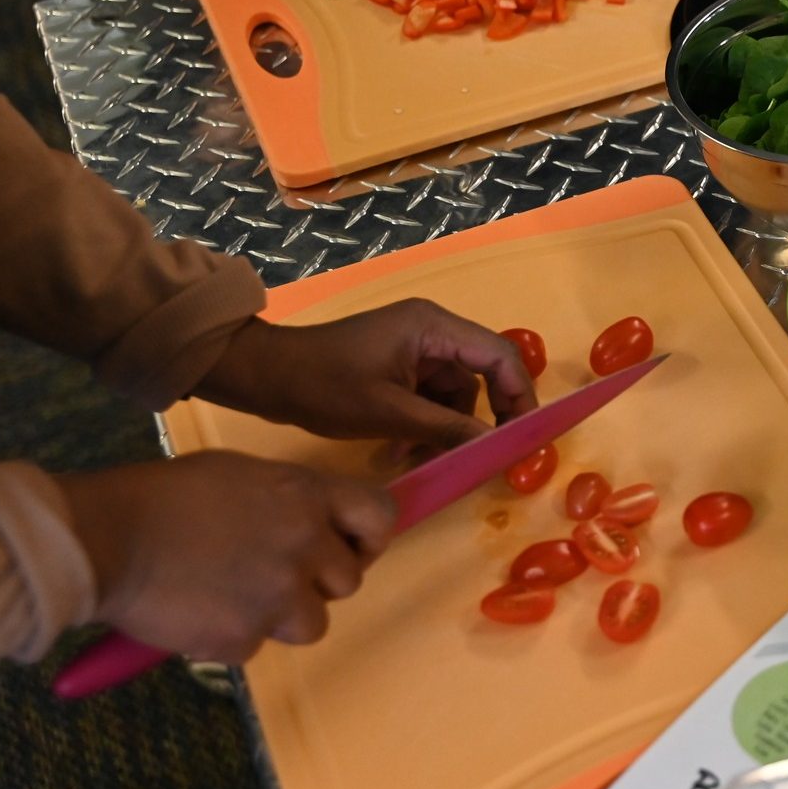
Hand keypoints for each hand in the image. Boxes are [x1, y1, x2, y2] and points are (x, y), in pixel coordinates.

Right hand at [60, 452, 394, 660]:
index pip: (380, 517)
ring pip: (313, 624)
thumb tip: (318, 524)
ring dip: (280, 617)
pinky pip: (257, 646)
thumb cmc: (162, 498)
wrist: (105, 538)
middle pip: (348, 581)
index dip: (370, 539)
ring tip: (230, 595)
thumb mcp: (240, 476)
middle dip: (315, 584)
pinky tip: (198, 611)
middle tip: (269, 575)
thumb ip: (290, 501)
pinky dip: (231, 637)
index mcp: (305, 495)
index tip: (350, 549)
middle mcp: (305, 543)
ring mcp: (279, 593)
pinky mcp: (246, 636)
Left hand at [194, 299, 537, 449]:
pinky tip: (397, 452)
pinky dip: (421, 425)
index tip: (524, 436)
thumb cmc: (324, 387)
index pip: (499, 356)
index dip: (519, 395)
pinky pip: (428, 398)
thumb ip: (446, 428)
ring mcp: (414, 349)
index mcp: (433, 328)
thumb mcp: (388, 413)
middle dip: (475, 420)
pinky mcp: (398, 366)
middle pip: (480, 376)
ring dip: (442, 429)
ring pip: (453, 394)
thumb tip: (494, 445)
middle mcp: (431, 332)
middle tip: (480, 457)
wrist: (263, 377)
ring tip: (414, 460)